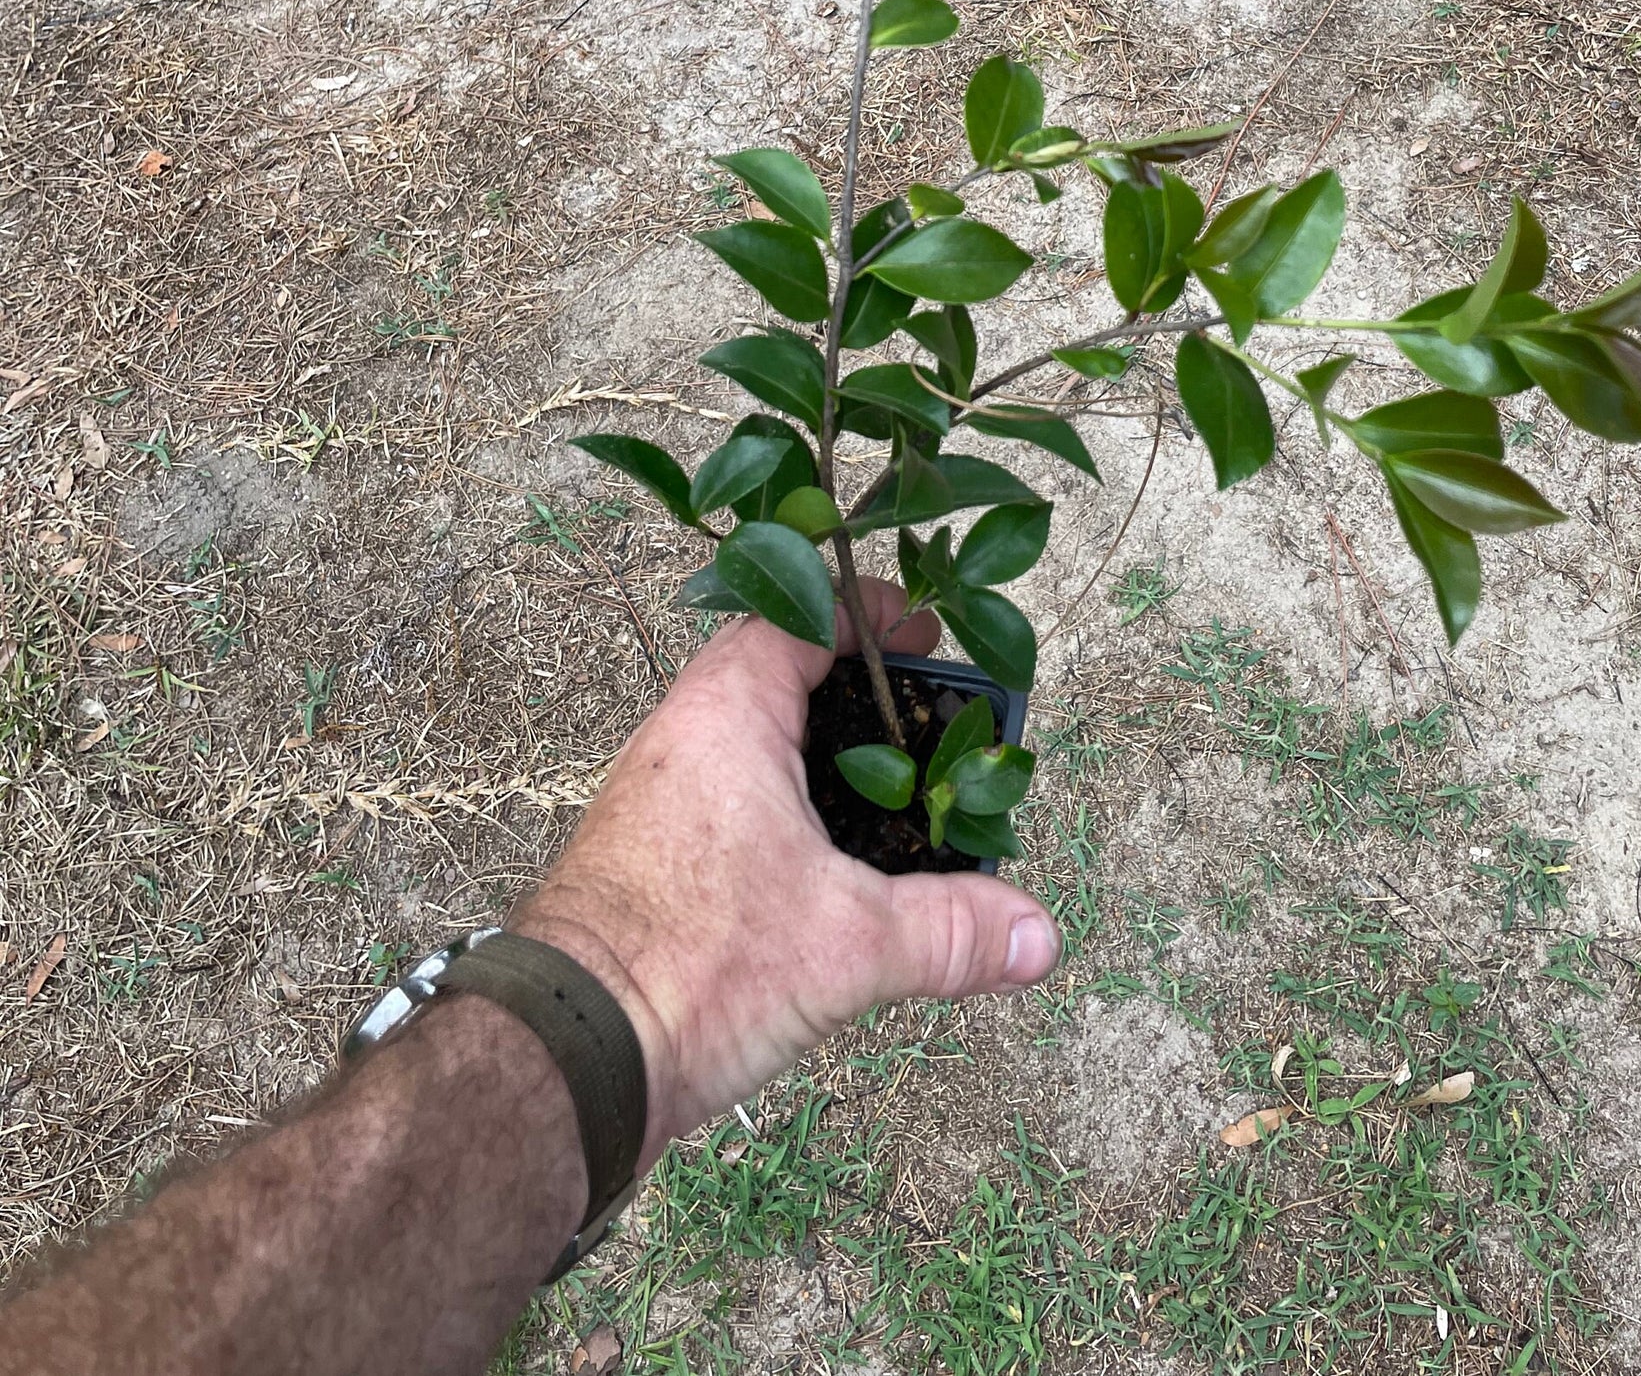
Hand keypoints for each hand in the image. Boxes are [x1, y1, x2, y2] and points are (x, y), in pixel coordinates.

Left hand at [516, 583, 1061, 1155]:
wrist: (567, 1059)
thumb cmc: (694, 964)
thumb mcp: (847, 944)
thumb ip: (953, 931)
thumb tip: (1041, 936)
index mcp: (727, 713)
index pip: (800, 616)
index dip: (869, 614)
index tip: (929, 629)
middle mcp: (684, 738)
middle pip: (782, 678)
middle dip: (860, 694)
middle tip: (931, 716)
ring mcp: (661, 800)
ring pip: (756, 746)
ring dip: (824, 760)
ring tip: (900, 794)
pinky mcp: (650, 861)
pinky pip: (734, 803)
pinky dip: (791, 812)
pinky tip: (834, 867)